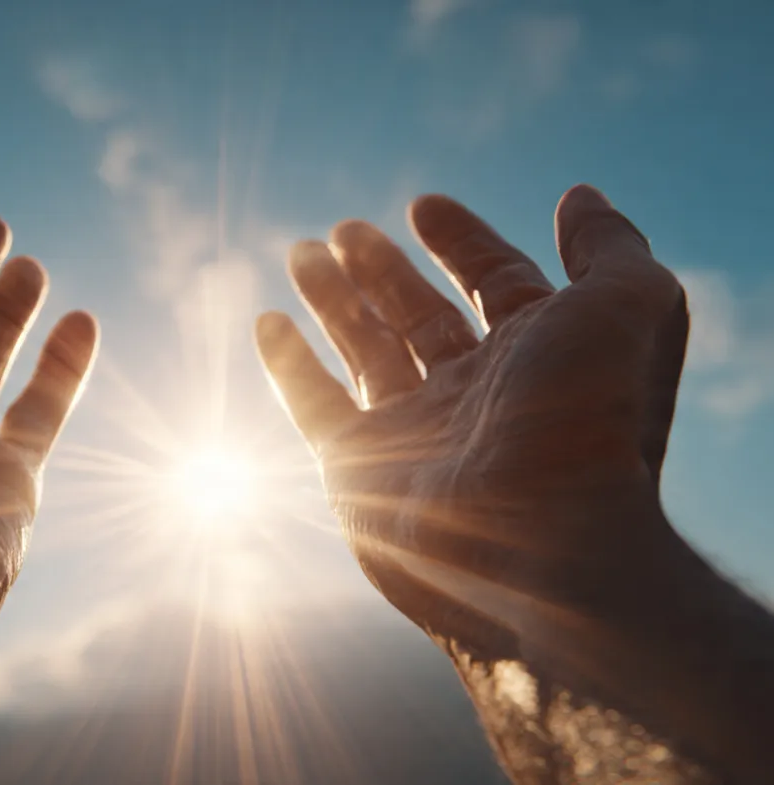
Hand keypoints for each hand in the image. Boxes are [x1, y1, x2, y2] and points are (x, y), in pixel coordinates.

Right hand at [256, 185, 689, 655]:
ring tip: (303, 251)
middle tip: (346, 229)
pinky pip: (314, 406)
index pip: (495, 284)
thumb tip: (578, 195)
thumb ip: (608, 245)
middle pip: (420, 317)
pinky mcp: (357, 470)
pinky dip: (288, 365)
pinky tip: (266, 321)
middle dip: (384, 269)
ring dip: (333, 299)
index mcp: (537, 357)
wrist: (541, 548)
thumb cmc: (589, 424)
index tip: (423, 205)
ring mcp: (413, 434)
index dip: (463, 242)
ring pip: (364, 350)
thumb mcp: (627, 306)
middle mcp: (474, 394)